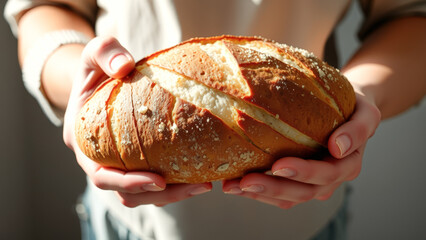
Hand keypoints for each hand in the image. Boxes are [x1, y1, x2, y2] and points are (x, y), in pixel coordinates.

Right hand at [63, 37, 211, 207]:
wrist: (103, 79)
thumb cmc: (98, 68)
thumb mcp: (95, 54)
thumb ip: (104, 52)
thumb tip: (125, 65)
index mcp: (86, 144)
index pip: (102, 175)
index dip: (127, 182)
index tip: (159, 180)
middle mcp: (102, 161)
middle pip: (128, 194)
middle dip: (162, 195)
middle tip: (198, 186)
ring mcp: (121, 165)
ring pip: (145, 195)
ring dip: (174, 194)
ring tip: (205, 184)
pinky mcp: (139, 163)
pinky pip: (156, 183)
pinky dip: (176, 183)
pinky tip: (201, 173)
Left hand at [222, 90, 380, 208]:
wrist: (346, 113)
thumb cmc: (352, 108)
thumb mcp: (365, 112)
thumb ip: (358, 129)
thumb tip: (337, 147)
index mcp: (348, 164)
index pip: (326, 173)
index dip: (303, 172)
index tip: (279, 165)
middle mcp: (330, 180)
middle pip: (303, 192)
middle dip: (273, 188)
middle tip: (245, 181)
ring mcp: (313, 185)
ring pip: (287, 198)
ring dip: (258, 194)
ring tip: (231, 186)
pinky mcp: (296, 183)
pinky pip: (277, 195)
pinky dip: (256, 192)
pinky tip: (235, 184)